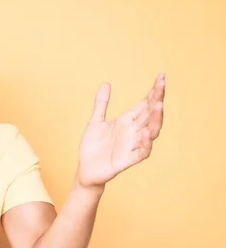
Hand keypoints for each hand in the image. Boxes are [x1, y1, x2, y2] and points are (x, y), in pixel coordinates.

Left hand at [76, 73, 165, 189]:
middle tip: (162, 85)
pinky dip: (145, 143)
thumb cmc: (93, 147)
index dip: (153, 92)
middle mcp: (132, 132)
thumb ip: (102, 103)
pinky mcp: (126, 161)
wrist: (85, 169)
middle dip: (157, 100)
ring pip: (151, 132)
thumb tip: (106, 83)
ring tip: (159, 105)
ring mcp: (131, 146)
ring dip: (156, 119)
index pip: (144, 104)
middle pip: (150, 115)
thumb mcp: (95, 121)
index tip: (161, 77)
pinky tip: (147, 132)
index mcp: (126, 122)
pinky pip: (141, 153)